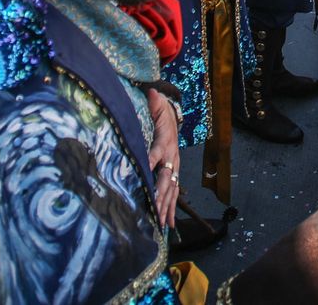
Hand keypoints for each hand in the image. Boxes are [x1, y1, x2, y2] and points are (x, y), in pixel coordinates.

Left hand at [144, 89, 179, 227]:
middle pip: (167, 179)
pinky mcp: (174, 174)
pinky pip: (174, 193)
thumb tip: (151, 91)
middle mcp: (172, 158)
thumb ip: (154, 101)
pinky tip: (169, 225)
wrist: (174, 118)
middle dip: (161, 196)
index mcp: (164, 142)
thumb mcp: (158, 106)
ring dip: (167, 207)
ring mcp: (174, 167)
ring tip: (162, 224)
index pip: (156, 153)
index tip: (143, 172)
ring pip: (172, 190)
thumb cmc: (162, 115)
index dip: (150, 162)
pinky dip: (172, 209)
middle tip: (155, 210)